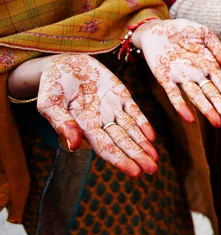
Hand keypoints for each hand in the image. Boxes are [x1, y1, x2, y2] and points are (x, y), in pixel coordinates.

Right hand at [34, 54, 157, 176]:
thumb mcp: (50, 102)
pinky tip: (152, 137)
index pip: (105, 146)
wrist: (63, 62)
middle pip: (122, 142)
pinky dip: (143, 124)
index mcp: (84, 126)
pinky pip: (134, 111)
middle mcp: (100, 120)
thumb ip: (61, 122)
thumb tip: (73, 145)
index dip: (120, 159)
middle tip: (153, 170)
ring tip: (155, 159)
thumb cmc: (52, 84)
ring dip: (143, 144)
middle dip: (137, 156)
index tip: (135, 172)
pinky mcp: (120, 95)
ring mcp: (111, 108)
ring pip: (131, 130)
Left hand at [133, 19, 220, 129]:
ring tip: (218, 124)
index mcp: (209, 64)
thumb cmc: (183, 30)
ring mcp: (181, 77)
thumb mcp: (205, 35)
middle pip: (212, 94)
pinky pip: (173, 93)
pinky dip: (181, 106)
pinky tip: (189, 118)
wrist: (157, 27)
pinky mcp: (164, 77)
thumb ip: (219, 50)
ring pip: (196, 96)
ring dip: (207, 110)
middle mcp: (197, 74)